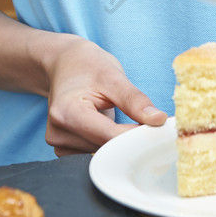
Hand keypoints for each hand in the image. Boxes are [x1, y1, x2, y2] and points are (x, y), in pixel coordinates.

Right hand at [44, 37, 166, 155]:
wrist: (65, 63)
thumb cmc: (87, 65)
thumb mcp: (113, 76)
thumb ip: (135, 101)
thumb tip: (158, 120)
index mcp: (66, 111)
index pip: (109, 136)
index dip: (136, 135)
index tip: (158, 130)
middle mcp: (57, 131)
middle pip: (104, 147)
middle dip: (127, 138)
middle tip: (146, 122)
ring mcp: (58, 142)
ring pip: (101, 153)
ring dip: (115, 140)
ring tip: (117, 115)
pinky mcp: (63, 148)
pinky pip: (93, 152)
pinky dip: (105, 142)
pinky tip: (105, 125)